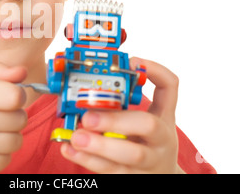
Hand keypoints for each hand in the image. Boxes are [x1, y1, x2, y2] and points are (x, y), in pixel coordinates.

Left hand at [61, 57, 182, 173]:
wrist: (161, 177)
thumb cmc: (150, 143)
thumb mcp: (150, 121)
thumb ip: (132, 101)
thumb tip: (101, 80)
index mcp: (164, 118)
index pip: (169, 88)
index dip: (155, 71)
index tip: (131, 62)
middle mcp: (161, 139)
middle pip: (148, 125)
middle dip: (116, 118)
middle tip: (88, 117)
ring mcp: (150, 162)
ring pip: (130, 155)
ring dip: (99, 145)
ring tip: (76, 137)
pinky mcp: (133, 178)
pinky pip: (111, 171)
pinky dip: (88, 160)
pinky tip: (70, 150)